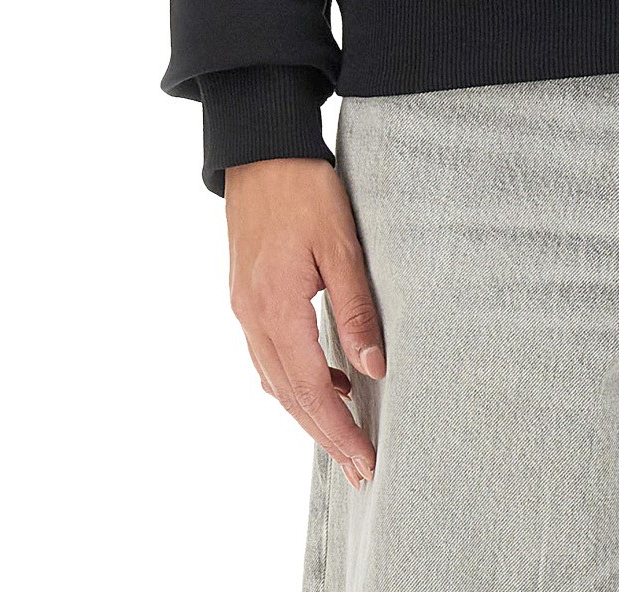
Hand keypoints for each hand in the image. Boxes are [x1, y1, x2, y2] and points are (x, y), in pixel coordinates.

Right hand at [224, 157, 386, 490]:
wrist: (260, 150)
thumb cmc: (305, 189)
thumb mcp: (341, 244)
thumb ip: (356, 308)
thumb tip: (374, 367)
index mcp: (275, 306)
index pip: (308, 388)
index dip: (338, 429)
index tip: (366, 460)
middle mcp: (252, 316)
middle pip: (288, 396)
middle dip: (325, 435)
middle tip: (362, 469)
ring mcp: (244, 308)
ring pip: (274, 381)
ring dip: (308, 412)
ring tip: (347, 436)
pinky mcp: (246, 297)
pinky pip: (268, 356)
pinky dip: (294, 381)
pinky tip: (325, 381)